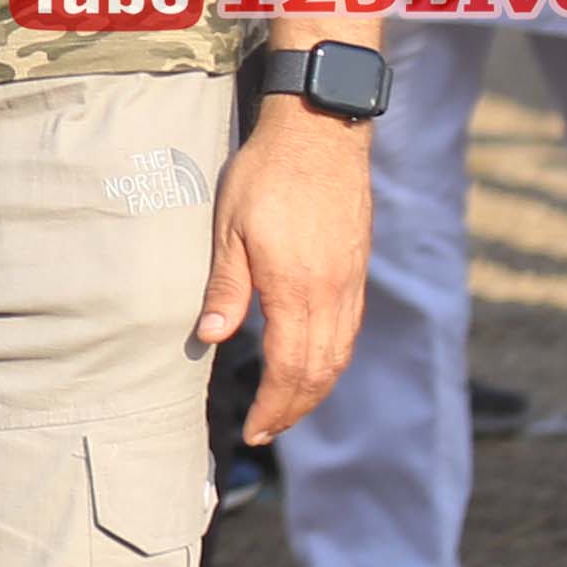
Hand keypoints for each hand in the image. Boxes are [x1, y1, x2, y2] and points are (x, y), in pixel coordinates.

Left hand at [208, 92, 374, 441]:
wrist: (321, 135)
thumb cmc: (265, 177)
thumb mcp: (228, 229)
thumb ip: (225, 288)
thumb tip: (209, 339)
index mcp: (298, 290)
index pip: (291, 369)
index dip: (274, 407)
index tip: (253, 431)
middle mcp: (333, 294)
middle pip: (320, 371)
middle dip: (294, 408)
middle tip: (266, 432)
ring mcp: (351, 283)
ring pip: (340, 354)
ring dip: (315, 389)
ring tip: (287, 409)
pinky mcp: (357, 269)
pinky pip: (348, 330)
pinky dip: (331, 360)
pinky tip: (313, 364)